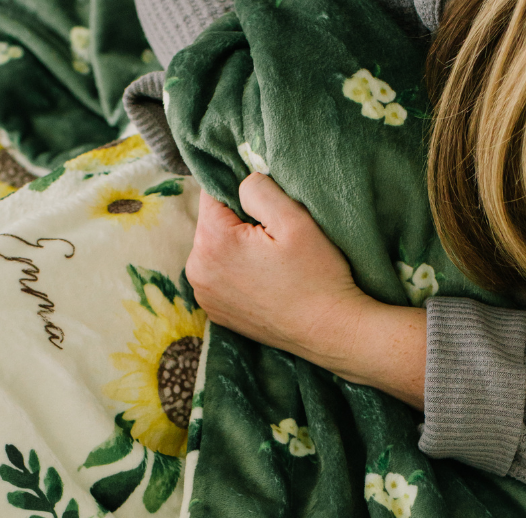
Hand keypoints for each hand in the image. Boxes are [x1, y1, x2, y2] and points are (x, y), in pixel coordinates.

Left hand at [185, 174, 426, 407]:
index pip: (212, 193)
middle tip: (275, 240)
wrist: (328, 330)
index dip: (242, 193)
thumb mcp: (294, 218)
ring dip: (236, 248)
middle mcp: (197, 270)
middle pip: (212, 223)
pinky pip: (220, 277)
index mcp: (211, 242)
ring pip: (215, 250)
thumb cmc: (316, 276)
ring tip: (272, 263)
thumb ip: (259, 187)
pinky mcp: (216, 313)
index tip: (269, 210)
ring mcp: (205, 296)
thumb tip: (240, 180)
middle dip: (238, 222)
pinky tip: (265, 281)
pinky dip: (237, 273)